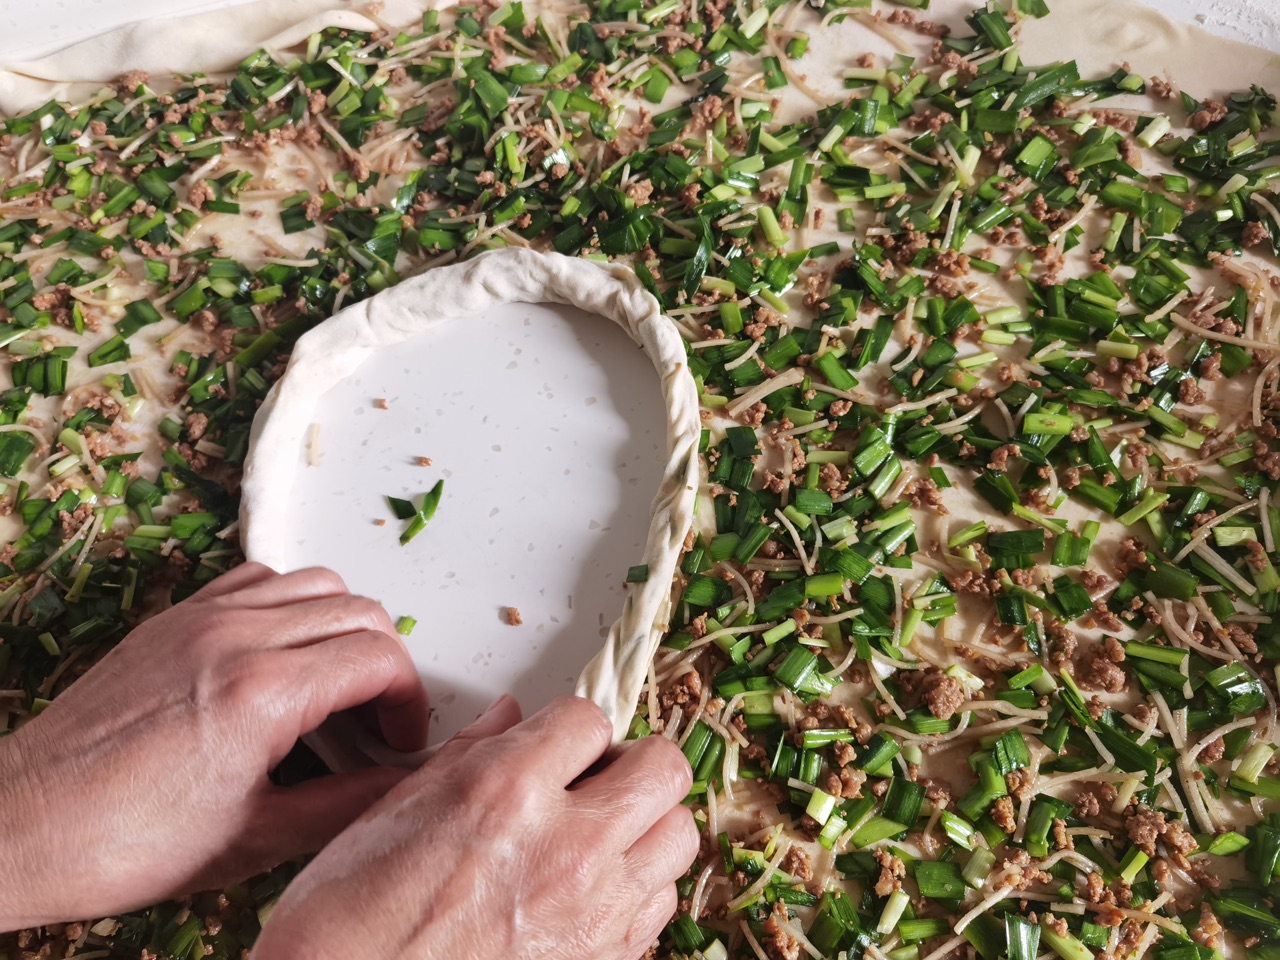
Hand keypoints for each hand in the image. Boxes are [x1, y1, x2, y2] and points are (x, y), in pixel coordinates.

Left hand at [0, 562, 428, 929]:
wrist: (22, 826)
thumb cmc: (118, 842)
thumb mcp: (254, 838)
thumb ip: (345, 803)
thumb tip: (399, 783)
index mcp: (262, 693)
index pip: (380, 657)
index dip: (408, 700)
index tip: (399, 737)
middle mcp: (235, 637)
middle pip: (359, 610)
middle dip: (386, 663)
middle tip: (376, 718)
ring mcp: (200, 618)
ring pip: (315, 582)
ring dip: (342, 627)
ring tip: (333, 685)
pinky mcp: (172, 618)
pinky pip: (256, 579)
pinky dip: (289, 605)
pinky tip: (281, 656)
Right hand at [253, 696, 697, 959]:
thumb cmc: (349, 921)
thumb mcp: (394, 810)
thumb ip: (468, 755)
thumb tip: (509, 720)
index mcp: (507, 791)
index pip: (589, 718)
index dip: (571, 725)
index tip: (558, 742)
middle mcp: (565, 846)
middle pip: (661, 767)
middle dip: (632, 760)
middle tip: (597, 775)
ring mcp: (592, 910)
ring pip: (678, 834)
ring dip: (645, 823)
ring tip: (603, 831)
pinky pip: (660, 905)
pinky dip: (638, 887)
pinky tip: (593, 888)